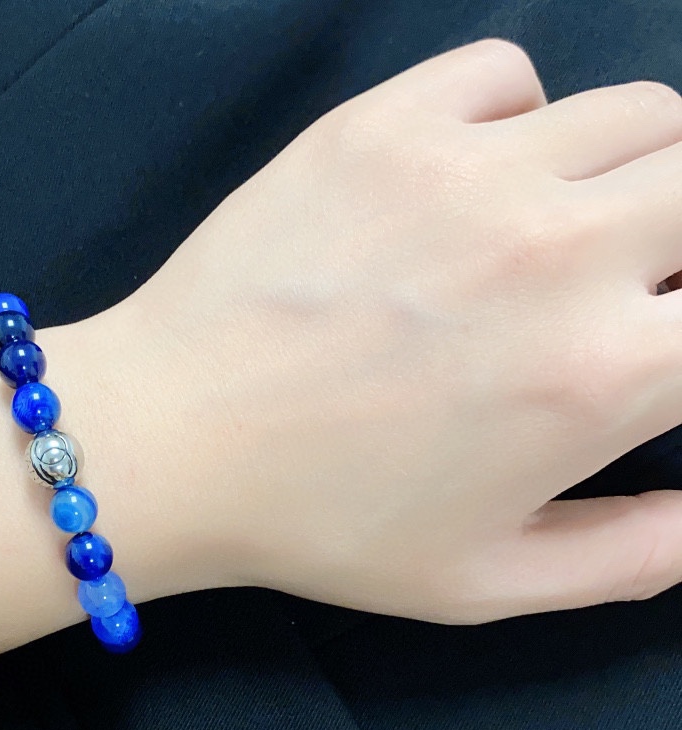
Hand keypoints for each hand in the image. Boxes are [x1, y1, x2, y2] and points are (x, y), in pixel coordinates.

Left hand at [112, 36, 681, 622]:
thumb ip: (632, 556)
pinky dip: (520, 119)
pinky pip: (507, 76)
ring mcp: (467, 172)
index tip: (657, 341)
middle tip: (632, 286)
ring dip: (630, 173)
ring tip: (561, 233)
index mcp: (602, 372)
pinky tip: (474, 183)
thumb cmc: (320, 526)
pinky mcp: (382, 126)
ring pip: (635, 115)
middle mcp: (559, 251)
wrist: (169, 443)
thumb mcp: (485, 580)